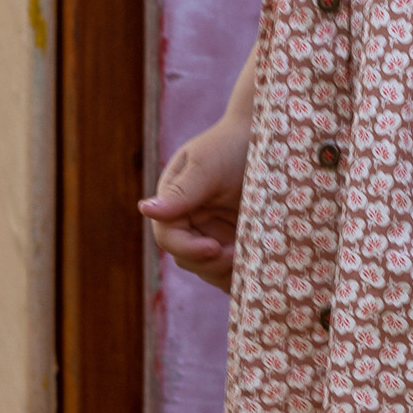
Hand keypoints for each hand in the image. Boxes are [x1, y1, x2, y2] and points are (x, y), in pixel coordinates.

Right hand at [139, 109, 250, 286]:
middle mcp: (190, 221)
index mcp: (174, 203)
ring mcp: (214, 233)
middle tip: (237, 255)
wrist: (268, 136)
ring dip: (225, 273)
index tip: (216, 248)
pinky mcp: (237, 241)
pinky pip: (232, 269)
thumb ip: (180, 191)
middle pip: (187, 259)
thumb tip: (144, 209)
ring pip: (210, 270)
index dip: (189, 249)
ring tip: (249, 262)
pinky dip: (241, 275)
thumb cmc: (232, 144)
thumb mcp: (206, 166)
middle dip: (210, 264)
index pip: (169, 238)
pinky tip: (256, 272)